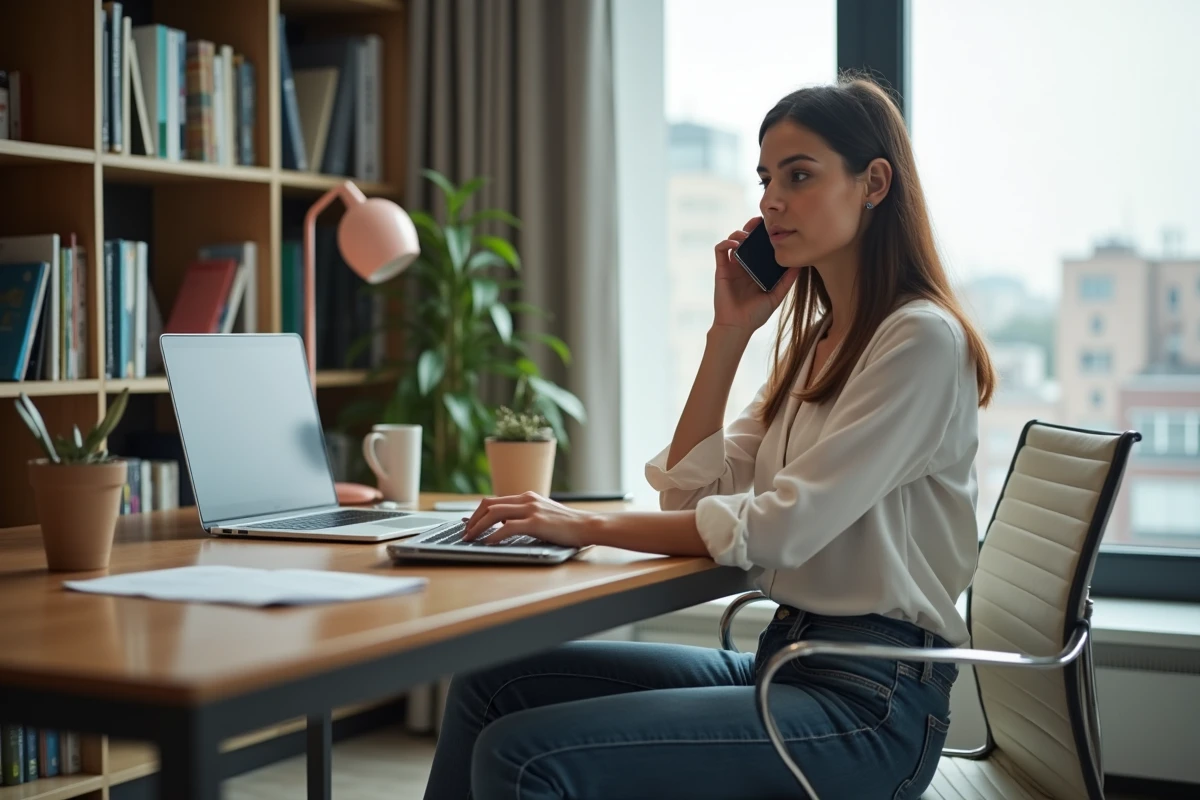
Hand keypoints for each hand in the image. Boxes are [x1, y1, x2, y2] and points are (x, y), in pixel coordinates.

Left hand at [461, 492, 596, 547]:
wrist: (587, 526)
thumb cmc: (566, 525)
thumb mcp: (542, 515)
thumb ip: (524, 516)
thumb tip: (502, 525)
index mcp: (526, 497)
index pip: (493, 500)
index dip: (477, 513)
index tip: (468, 524)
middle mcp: (526, 499)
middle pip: (489, 504)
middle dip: (473, 519)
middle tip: (465, 533)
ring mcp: (531, 509)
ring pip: (494, 513)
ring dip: (478, 526)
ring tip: (471, 538)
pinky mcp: (536, 522)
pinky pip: (508, 527)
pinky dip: (494, 535)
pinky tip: (488, 542)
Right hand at [713, 217, 798, 332]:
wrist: (738, 326)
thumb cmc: (755, 314)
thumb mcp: (776, 296)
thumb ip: (787, 281)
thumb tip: (801, 264)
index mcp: (756, 269)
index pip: (760, 246)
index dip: (764, 235)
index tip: (773, 226)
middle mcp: (744, 265)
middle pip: (746, 239)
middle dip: (751, 227)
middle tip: (759, 222)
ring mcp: (732, 266)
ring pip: (732, 240)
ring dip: (739, 233)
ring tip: (747, 236)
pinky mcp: (721, 270)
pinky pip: (720, 250)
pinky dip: (726, 242)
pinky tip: (735, 244)